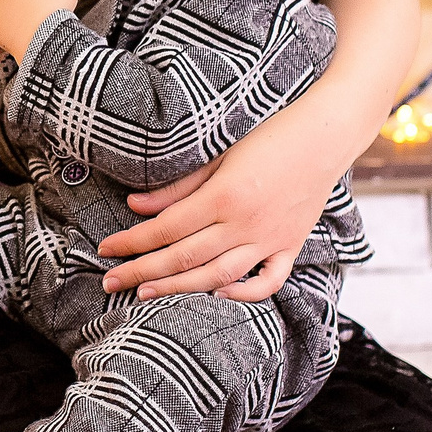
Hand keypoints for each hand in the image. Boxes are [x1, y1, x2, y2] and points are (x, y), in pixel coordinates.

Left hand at [98, 110, 339, 300]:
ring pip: (218, 275)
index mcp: (223, 196)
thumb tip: (135, 206)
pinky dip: (245, 293)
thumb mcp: (218, 155)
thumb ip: (178, 187)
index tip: (105, 249)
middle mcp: (245, 223)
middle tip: (110, 282)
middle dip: (142, 271)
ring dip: (178, 288)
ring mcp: (270, 239)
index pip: (165, 228)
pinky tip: (217, 294)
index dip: (132, 242)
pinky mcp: (290, 245)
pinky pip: (268, 280)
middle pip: (184, 257)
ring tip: (145, 294)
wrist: (325, 137)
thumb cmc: (269, 138)